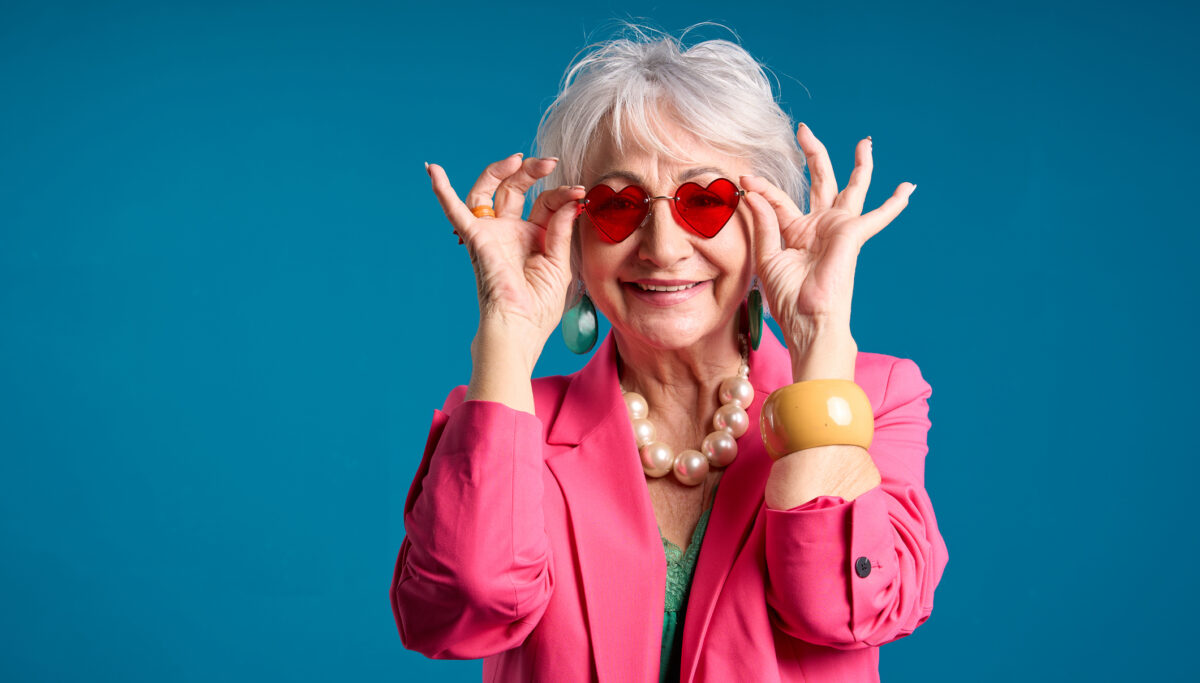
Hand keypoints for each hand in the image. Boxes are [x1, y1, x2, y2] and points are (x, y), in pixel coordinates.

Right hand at [427, 154, 584, 348]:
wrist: (521, 327)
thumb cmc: (541, 306)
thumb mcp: (561, 264)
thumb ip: (562, 230)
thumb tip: (571, 200)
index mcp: (534, 236)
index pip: (545, 201)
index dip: (562, 193)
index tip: (579, 192)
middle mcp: (511, 231)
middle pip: (515, 188)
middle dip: (531, 171)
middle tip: (549, 162)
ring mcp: (492, 233)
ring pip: (488, 191)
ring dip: (498, 171)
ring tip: (516, 160)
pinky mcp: (476, 239)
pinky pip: (455, 212)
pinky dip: (442, 191)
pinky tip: (433, 170)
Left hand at [741, 123, 915, 353]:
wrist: (807, 320)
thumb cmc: (787, 298)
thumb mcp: (766, 257)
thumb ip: (763, 223)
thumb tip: (752, 193)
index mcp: (796, 232)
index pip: (779, 200)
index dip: (762, 188)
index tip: (746, 179)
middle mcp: (819, 226)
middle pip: (820, 181)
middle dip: (813, 154)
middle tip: (804, 129)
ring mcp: (838, 228)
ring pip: (851, 188)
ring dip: (860, 165)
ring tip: (865, 142)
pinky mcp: (853, 234)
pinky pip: (878, 216)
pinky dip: (894, 203)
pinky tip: (909, 188)